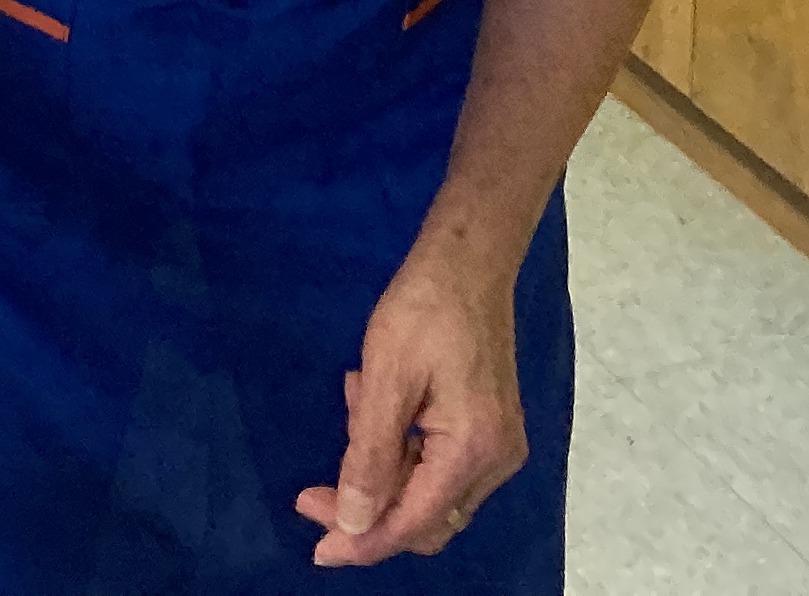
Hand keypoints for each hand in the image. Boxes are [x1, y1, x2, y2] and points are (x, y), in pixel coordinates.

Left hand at [296, 242, 529, 566]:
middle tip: (312, 492)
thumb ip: (368, 456)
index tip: (316, 549)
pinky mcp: (489, 429)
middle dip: (366, 510)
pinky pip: (436, 463)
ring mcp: (496, 447)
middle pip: (423, 519)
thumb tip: (352, 523)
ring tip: (354, 403)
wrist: (469, 259)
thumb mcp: (384, 379)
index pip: (412, 523)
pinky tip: (373, 397)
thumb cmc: (423, 309)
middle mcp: (495, 462)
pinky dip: (399, 447)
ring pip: (427, 492)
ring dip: (380, 469)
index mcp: (473, 451)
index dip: (362, 542)